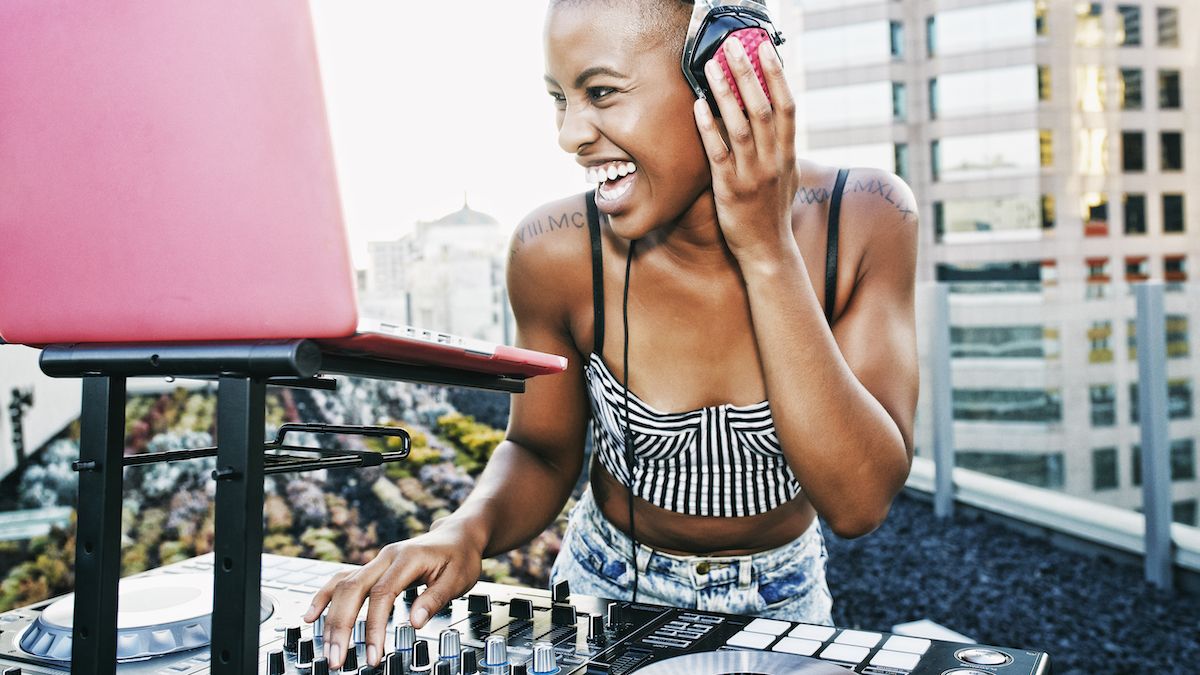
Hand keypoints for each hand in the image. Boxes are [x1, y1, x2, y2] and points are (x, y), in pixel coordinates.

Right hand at [301, 523, 483, 668]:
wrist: (457, 535)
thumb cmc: (460, 556)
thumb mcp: (459, 578)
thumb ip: (435, 599)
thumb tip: (414, 622)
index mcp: (407, 558)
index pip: (382, 594)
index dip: (374, 626)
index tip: (373, 654)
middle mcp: (386, 557)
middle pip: (353, 589)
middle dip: (341, 626)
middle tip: (337, 658)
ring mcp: (376, 561)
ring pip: (343, 585)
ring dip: (331, 617)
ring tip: (327, 648)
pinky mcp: (372, 568)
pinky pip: (342, 580)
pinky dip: (325, 597)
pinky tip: (311, 616)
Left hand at [693, 36, 798, 266]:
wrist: (768, 251)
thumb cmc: (772, 212)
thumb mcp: (786, 176)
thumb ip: (781, 148)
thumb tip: (775, 118)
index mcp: (787, 154)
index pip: (787, 106)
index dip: (777, 76)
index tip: (765, 49)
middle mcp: (772, 161)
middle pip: (763, 108)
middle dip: (747, 74)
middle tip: (733, 46)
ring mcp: (752, 175)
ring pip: (740, 126)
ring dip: (725, 93)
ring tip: (710, 67)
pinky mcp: (730, 189)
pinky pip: (718, 153)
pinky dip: (708, 128)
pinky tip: (698, 106)